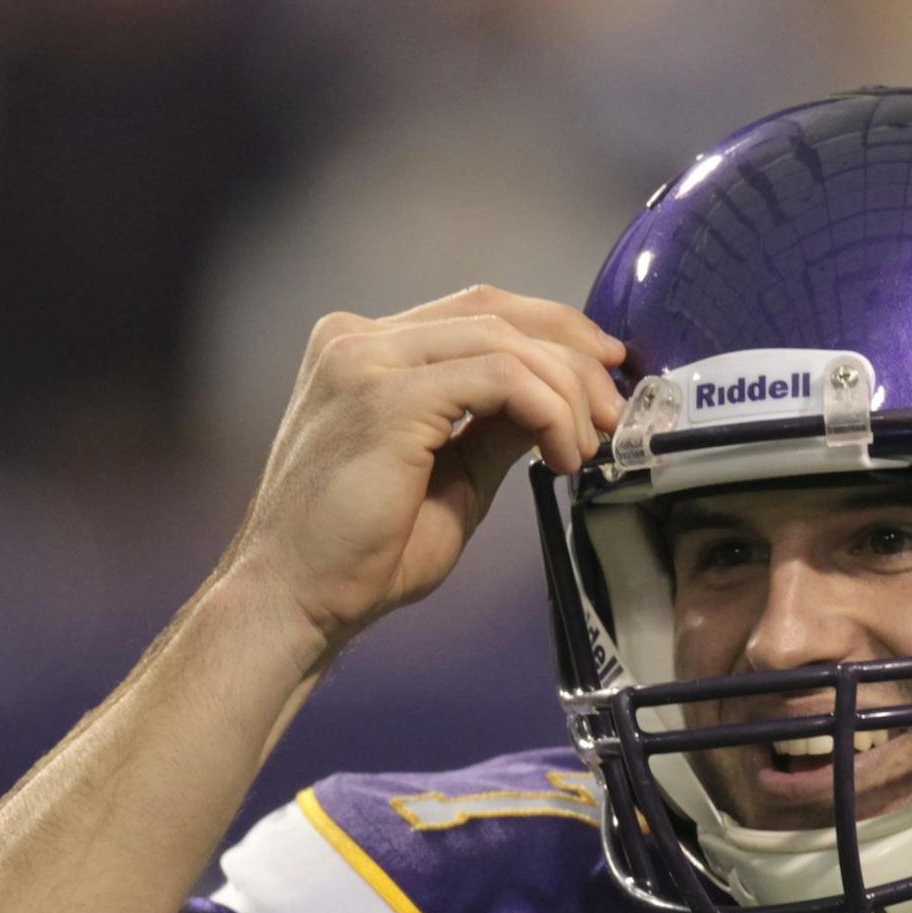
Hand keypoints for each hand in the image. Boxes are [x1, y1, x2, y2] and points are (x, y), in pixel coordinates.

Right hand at [222, 284, 624, 654]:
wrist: (296, 601)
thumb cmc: (364, 552)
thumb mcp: (453, 473)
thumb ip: (498, 426)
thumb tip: (564, 398)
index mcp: (364, 349)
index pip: (477, 311)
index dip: (553, 331)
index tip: (605, 370)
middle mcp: (357, 340)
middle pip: (495, 311)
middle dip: (574, 356)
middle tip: (615, 412)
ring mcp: (364, 361)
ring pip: (504, 340)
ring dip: (567, 392)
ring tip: (587, 449)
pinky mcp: (384, 397)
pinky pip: (499, 378)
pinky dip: (548, 411)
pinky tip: (560, 457)